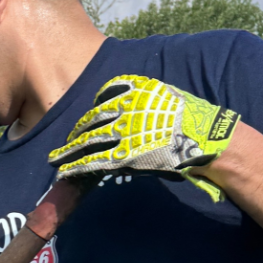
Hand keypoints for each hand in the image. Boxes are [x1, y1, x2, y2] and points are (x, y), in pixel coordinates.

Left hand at [49, 74, 239, 199]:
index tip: (87, 115)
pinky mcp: (124, 156)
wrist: (207, 138)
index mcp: (138, 90)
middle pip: (92, 119)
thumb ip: (147, 97)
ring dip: (69, 151)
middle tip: (66, 140)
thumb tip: (132, 101)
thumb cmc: (193, 119)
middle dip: (77, 131)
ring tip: (55, 158)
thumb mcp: (169, 96)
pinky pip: (93, 161)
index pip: (106, 95)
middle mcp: (127, 109)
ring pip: (88, 141)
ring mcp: (124, 133)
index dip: (94, 108)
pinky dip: (76, 167)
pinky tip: (64, 171)